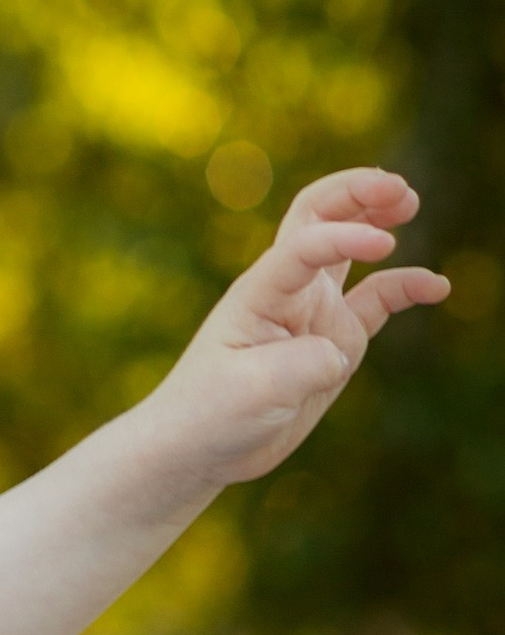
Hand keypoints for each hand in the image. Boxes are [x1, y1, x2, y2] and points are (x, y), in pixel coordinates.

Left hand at [152, 167, 448, 491]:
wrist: (196, 446)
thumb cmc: (209, 413)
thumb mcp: (253, 391)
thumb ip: (302, 365)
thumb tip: (339, 351)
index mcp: (260, 292)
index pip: (304, 245)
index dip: (344, 237)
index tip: (385, 243)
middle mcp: (288, 291)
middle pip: (318, 217)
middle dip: (356, 193)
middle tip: (399, 187)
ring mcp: (312, 312)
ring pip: (347, 248)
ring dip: (375, 218)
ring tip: (411, 201)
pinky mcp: (333, 340)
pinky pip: (376, 301)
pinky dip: (405, 288)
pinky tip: (437, 286)